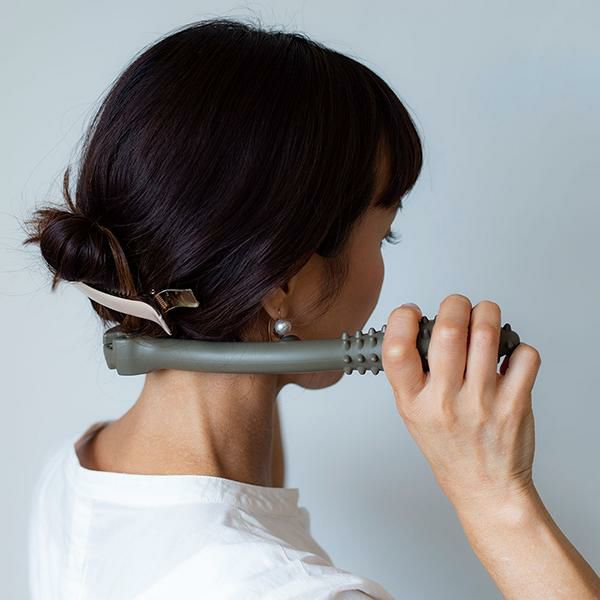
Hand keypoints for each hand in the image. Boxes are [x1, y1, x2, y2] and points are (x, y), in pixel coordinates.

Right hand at [381, 294, 541, 510]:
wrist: (485, 485)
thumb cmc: (448, 448)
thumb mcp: (412, 413)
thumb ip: (411, 374)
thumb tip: (419, 326)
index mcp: (414, 401)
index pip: (397, 350)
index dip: (401, 319)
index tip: (411, 314)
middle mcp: (447, 400)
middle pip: (450, 330)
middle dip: (455, 304)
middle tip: (457, 307)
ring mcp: (483, 401)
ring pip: (488, 333)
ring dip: (487, 314)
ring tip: (484, 319)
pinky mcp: (516, 402)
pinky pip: (523, 355)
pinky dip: (518, 346)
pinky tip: (507, 356)